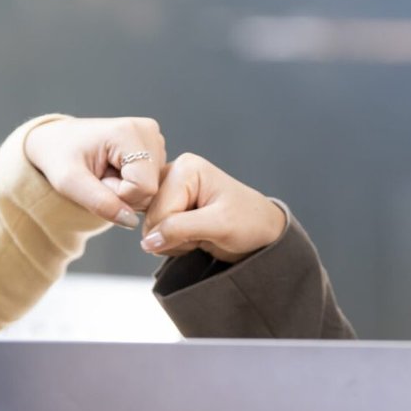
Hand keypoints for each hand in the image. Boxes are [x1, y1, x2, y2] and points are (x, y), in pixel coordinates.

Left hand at [23, 117, 165, 227]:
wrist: (56, 140)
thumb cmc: (59, 157)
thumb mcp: (69, 182)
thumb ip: (100, 202)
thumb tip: (132, 222)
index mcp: (129, 132)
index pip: (143, 187)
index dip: (119, 195)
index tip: (97, 180)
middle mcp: (148, 131)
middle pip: (151, 188)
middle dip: (123, 194)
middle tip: (100, 177)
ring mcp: (154, 137)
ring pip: (152, 188)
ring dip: (127, 190)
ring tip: (105, 173)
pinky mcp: (155, 147)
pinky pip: (152, 182)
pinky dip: (132, 185)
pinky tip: (115, 171)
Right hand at [140, 153, 286, 262]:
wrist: (263, 232)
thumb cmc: (250, 222)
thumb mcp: (219, 225)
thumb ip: (180, 229)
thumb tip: (148, 241)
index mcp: (185, 168)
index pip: (159, 210)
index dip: (174, 231)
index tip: (203, 231)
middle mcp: (174, 175)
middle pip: (151, 218)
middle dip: (172, 236)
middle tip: (202, 233)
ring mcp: (171, 193)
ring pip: (151, 228)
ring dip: (173, 241)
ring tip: (200, 234)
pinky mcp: (171, 208)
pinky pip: (155, 232)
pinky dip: (172, 242)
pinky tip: (193, 236)